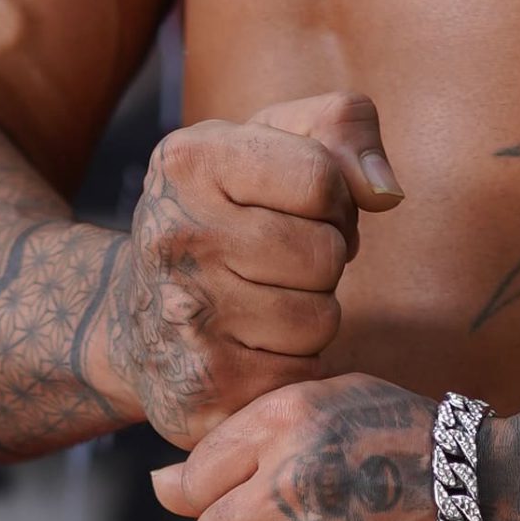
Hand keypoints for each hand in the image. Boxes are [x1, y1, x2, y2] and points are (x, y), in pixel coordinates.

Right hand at [95, 94, 402, 447]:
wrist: (132, 321)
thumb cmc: (224, 219)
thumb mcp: (267, 144)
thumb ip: (340, 129)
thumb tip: (387, 192)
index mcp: (190, 162)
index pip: (320, 179)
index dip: (335, 201)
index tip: (307, 212)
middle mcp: (177, 238)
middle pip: (324, 255)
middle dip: (323, 263)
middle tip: (286, 267)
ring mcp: (186, 319)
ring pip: (320, 321)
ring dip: (312, 317)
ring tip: (268, 307)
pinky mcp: (205, 391)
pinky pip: (303, 376)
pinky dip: (295, 366)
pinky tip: (256, 351)